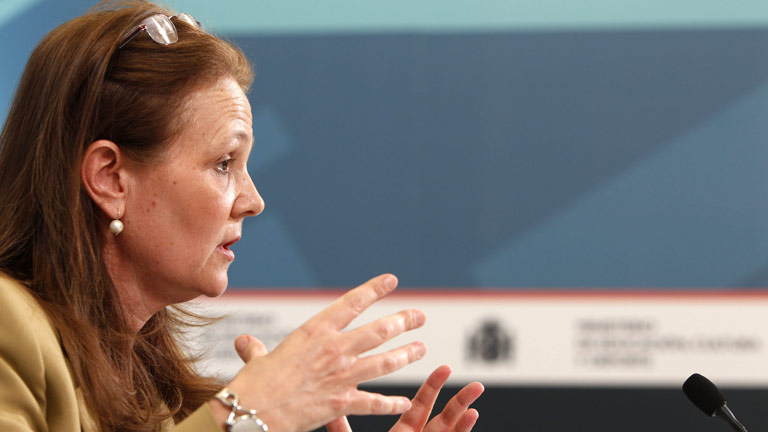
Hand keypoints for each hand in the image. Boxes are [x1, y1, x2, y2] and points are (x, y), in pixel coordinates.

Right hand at [221, 274, 426, 431]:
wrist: (253, 413)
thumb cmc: (253, 385)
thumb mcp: (257, 360)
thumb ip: (256, 350)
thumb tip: (244, 343)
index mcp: (314, 332)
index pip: (352, 303)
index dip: (374, 290)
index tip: (391, 281)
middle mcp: (334, 350)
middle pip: (379, 331)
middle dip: (403, 321)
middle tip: (419, 316)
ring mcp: (342, 376)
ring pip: (385, 362)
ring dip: (406, 355)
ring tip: (421, 349)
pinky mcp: (342, 403)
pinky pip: (374, 403)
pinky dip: (392, 403)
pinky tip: (405, 402)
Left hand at [325, 366, 482, 431]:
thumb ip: (342, 430)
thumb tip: (328, 411)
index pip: (421, 407)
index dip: (433, 387)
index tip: (445, 368)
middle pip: (442, 416)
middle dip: (456, 397)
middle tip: (468, 377)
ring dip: (465, 411)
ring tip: (477, 390)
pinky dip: (463, 431)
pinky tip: (473, 417)